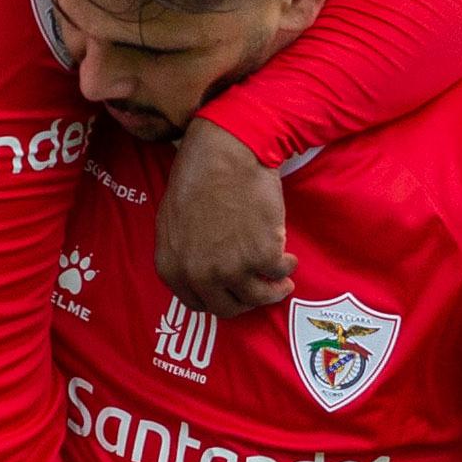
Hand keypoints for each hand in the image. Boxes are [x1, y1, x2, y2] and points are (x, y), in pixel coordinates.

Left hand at [156, 117, 293, 314]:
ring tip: (283, 280)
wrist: (226, 153)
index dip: (218, 299)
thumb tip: (200, 270)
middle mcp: (199, 275)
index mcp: (172, 268)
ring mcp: (231, 269)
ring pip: (257, 297)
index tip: (232, 293)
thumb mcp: (172, 222)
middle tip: (260, 291)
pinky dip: (287, 267)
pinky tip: (289, 258)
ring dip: (273, 292)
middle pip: (227, 308)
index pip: (197, 303)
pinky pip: (279, 272)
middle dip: (246, 302)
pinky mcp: (262, 256)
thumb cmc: (197, 176)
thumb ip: (183, 254)